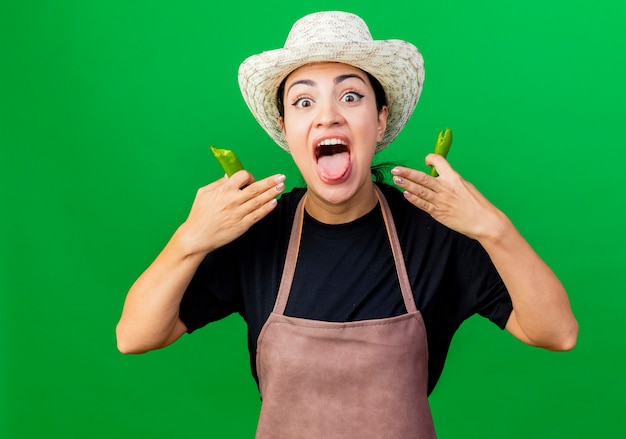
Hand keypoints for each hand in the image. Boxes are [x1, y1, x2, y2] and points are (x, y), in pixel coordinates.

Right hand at [177, 170, 285, 255]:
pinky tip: (274, 202)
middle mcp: (232, 201)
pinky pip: (257, 215)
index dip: (250, 176)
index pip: (243, 176)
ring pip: (259, 201)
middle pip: (256, 188)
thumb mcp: (204, 193)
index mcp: (223, 190)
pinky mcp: (242, 226)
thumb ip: (218, 183)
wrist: (196, 237)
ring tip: (281, 187)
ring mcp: (238, 214)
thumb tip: (230, 176)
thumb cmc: (199, 214)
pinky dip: (267, 209)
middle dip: (270, 181)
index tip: (252, 180)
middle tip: (281, 177)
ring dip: (272, 193)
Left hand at [391, 154, 505, 240]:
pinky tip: (406, 194)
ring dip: (406, 184)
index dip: (430, 158)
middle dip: (407, 172)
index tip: (427, 160)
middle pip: (422, 177)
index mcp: (453, 178)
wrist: (484, 221)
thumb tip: (439, 176)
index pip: (439, 162)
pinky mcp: (438, 212)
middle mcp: (445, 187)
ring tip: (396, 179)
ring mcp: (440, 200)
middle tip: (396, 169)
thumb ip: (451, 180)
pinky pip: (422, 204)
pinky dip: (413, 199)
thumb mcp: (465, 186)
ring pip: (419, 190)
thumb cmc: (477, 204)